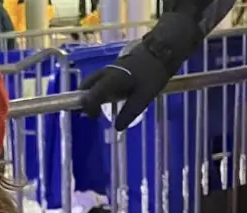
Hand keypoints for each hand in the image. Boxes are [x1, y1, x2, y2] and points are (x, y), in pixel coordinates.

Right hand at [79, 12, 201, 130]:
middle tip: (92, 112)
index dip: (89, 109)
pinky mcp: (116, 66)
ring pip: (92, 81)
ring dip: (91, 93)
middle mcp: (105, 73)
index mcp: (109, 81)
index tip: (96, 118)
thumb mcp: (143, 97)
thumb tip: (117, 128)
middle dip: (84, 100)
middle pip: (85, 86)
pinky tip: (111, 95)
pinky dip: (99, 88)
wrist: (162, 49)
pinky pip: (101, 78)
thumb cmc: (152, 74)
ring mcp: (110, 68)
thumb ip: (129, 113)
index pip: (89, 97)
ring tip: (100, 105)